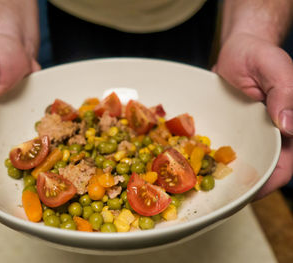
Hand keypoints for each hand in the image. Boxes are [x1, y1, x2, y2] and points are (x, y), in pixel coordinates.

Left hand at [213, 33, 292, 198]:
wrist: (238, 50)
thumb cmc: (260, 55)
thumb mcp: (275, 68)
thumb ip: (286, 93)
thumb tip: (289, 125)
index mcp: (288, 128)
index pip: (284, 165)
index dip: (268, 183)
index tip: (247, 193)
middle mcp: (268, 137)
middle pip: (258, 170)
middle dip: (239, 185)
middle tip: (213, 195)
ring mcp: (247, 136)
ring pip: (238, 164)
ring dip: (221, 176)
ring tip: (198, 186)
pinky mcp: (229, 131)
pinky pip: (220, 149)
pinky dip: (209, 158)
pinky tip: (191, 164)